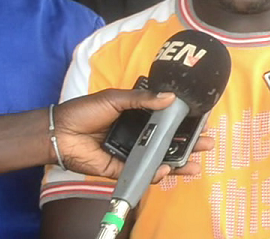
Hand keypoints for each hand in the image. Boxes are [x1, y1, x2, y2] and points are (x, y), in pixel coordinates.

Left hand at [52, 89, 212, 179]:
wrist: (61, 131)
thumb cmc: (86, 111)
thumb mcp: (116, 98)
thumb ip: (143, 99)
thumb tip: (170, 98)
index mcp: (138, 115)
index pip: (166, 119)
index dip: (183, 121)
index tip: (201, 121)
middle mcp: (138, 134)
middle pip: (168, 141)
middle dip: (188, 144)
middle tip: (207, 143)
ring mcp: (131, 152)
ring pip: (159, 159)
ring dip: (178, 162)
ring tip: (195, 163)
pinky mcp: (122, 168)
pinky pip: (142, 172)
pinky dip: (155, 172)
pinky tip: (166, 168)